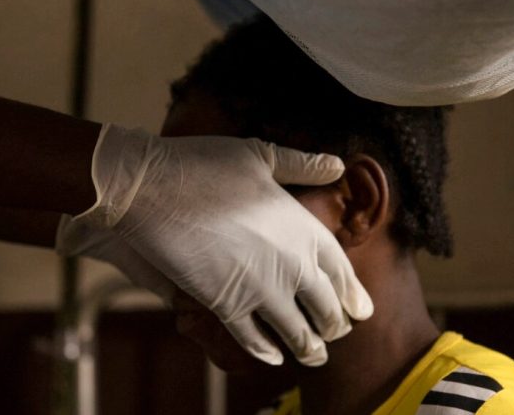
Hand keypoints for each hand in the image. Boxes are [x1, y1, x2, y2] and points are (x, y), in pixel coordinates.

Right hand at [72, 124, 373, 365]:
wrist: (153, 188)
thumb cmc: (206, 164)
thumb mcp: (262, 155)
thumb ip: (303, 165)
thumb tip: (338, 165)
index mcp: (305, 228)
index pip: (342, 271)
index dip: (353, 294)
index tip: (361, 310)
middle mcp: (293, 264)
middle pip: (325, 307)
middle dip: (334, 326)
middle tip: (336, 334)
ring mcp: (261, 289)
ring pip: (296, 331)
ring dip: (308, 348)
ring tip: (315, 357)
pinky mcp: (227, 305)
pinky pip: (253, 339)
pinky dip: (266, 351)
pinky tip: (273, 357)